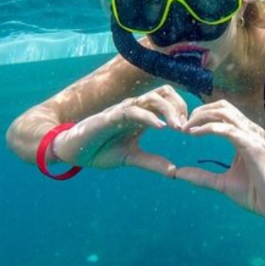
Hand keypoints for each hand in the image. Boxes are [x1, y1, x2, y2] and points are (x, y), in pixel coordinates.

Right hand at [53, 85, 186, 176]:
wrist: (73, 150)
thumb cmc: (101, 150)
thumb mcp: (131, 158)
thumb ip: (152, 162)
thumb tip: (175, 172)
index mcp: (142, 115)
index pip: (168, 100)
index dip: (182, 110)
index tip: (191, 129)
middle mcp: (135, 108)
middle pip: (164, 93)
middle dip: (180, 106)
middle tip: (187, 126)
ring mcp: (123, 110)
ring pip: (151, 98)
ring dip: (168, 110)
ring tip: (178, 127)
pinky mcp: (111, 116)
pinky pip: (132, 110)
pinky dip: (148, 117)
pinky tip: (159, 127)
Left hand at [174, 100, 264, 223]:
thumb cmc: (256, 193)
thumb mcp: (223, 183)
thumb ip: (202, 176)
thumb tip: (178, 173)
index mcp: (245, 135)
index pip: (223, 112)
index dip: (202, 115)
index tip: (184, 127)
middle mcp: (251, 131)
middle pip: (222, 107)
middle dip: (199, 112)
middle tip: (182, 124)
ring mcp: (254, 137)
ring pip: (225, 113)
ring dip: (202, 117)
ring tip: (186, 128)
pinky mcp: (254, 147)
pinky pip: (229, 130)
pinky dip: (210, 128)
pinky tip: (196, 134)